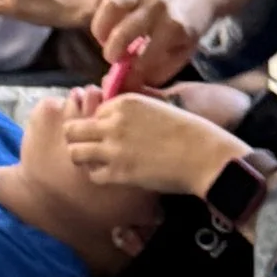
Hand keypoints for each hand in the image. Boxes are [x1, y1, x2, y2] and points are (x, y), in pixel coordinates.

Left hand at [60, 86, 244, 197]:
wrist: (204, 155)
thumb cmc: (189, 131)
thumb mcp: (158, 107)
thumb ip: (132, 109)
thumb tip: (111, 114)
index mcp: (124, 102)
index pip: (93, 111)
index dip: (98, 122)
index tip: (108, 132)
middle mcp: (113, 122)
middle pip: (72, 128)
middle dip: (78, 137)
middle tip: (90, 146)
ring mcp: (113, 148)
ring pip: (75, 151)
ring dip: (83, 156)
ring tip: (96, 161)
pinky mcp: (118, 172)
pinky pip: (92, 174)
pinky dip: (98, 174)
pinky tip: (111, 174)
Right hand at [89, 0, 223, 84]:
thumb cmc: (188, 26)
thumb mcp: (183, 53)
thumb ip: (157, 72)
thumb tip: (126, 84)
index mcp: (174, 28)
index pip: (145, 58)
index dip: (133, 70)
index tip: (129, 72)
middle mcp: (157, 6)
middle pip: (123, 33)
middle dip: (111, 52)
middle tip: (112, 57)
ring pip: (110, 6)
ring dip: (100, 28)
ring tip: (104, 38)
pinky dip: (98, 0)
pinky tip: (105, 14)